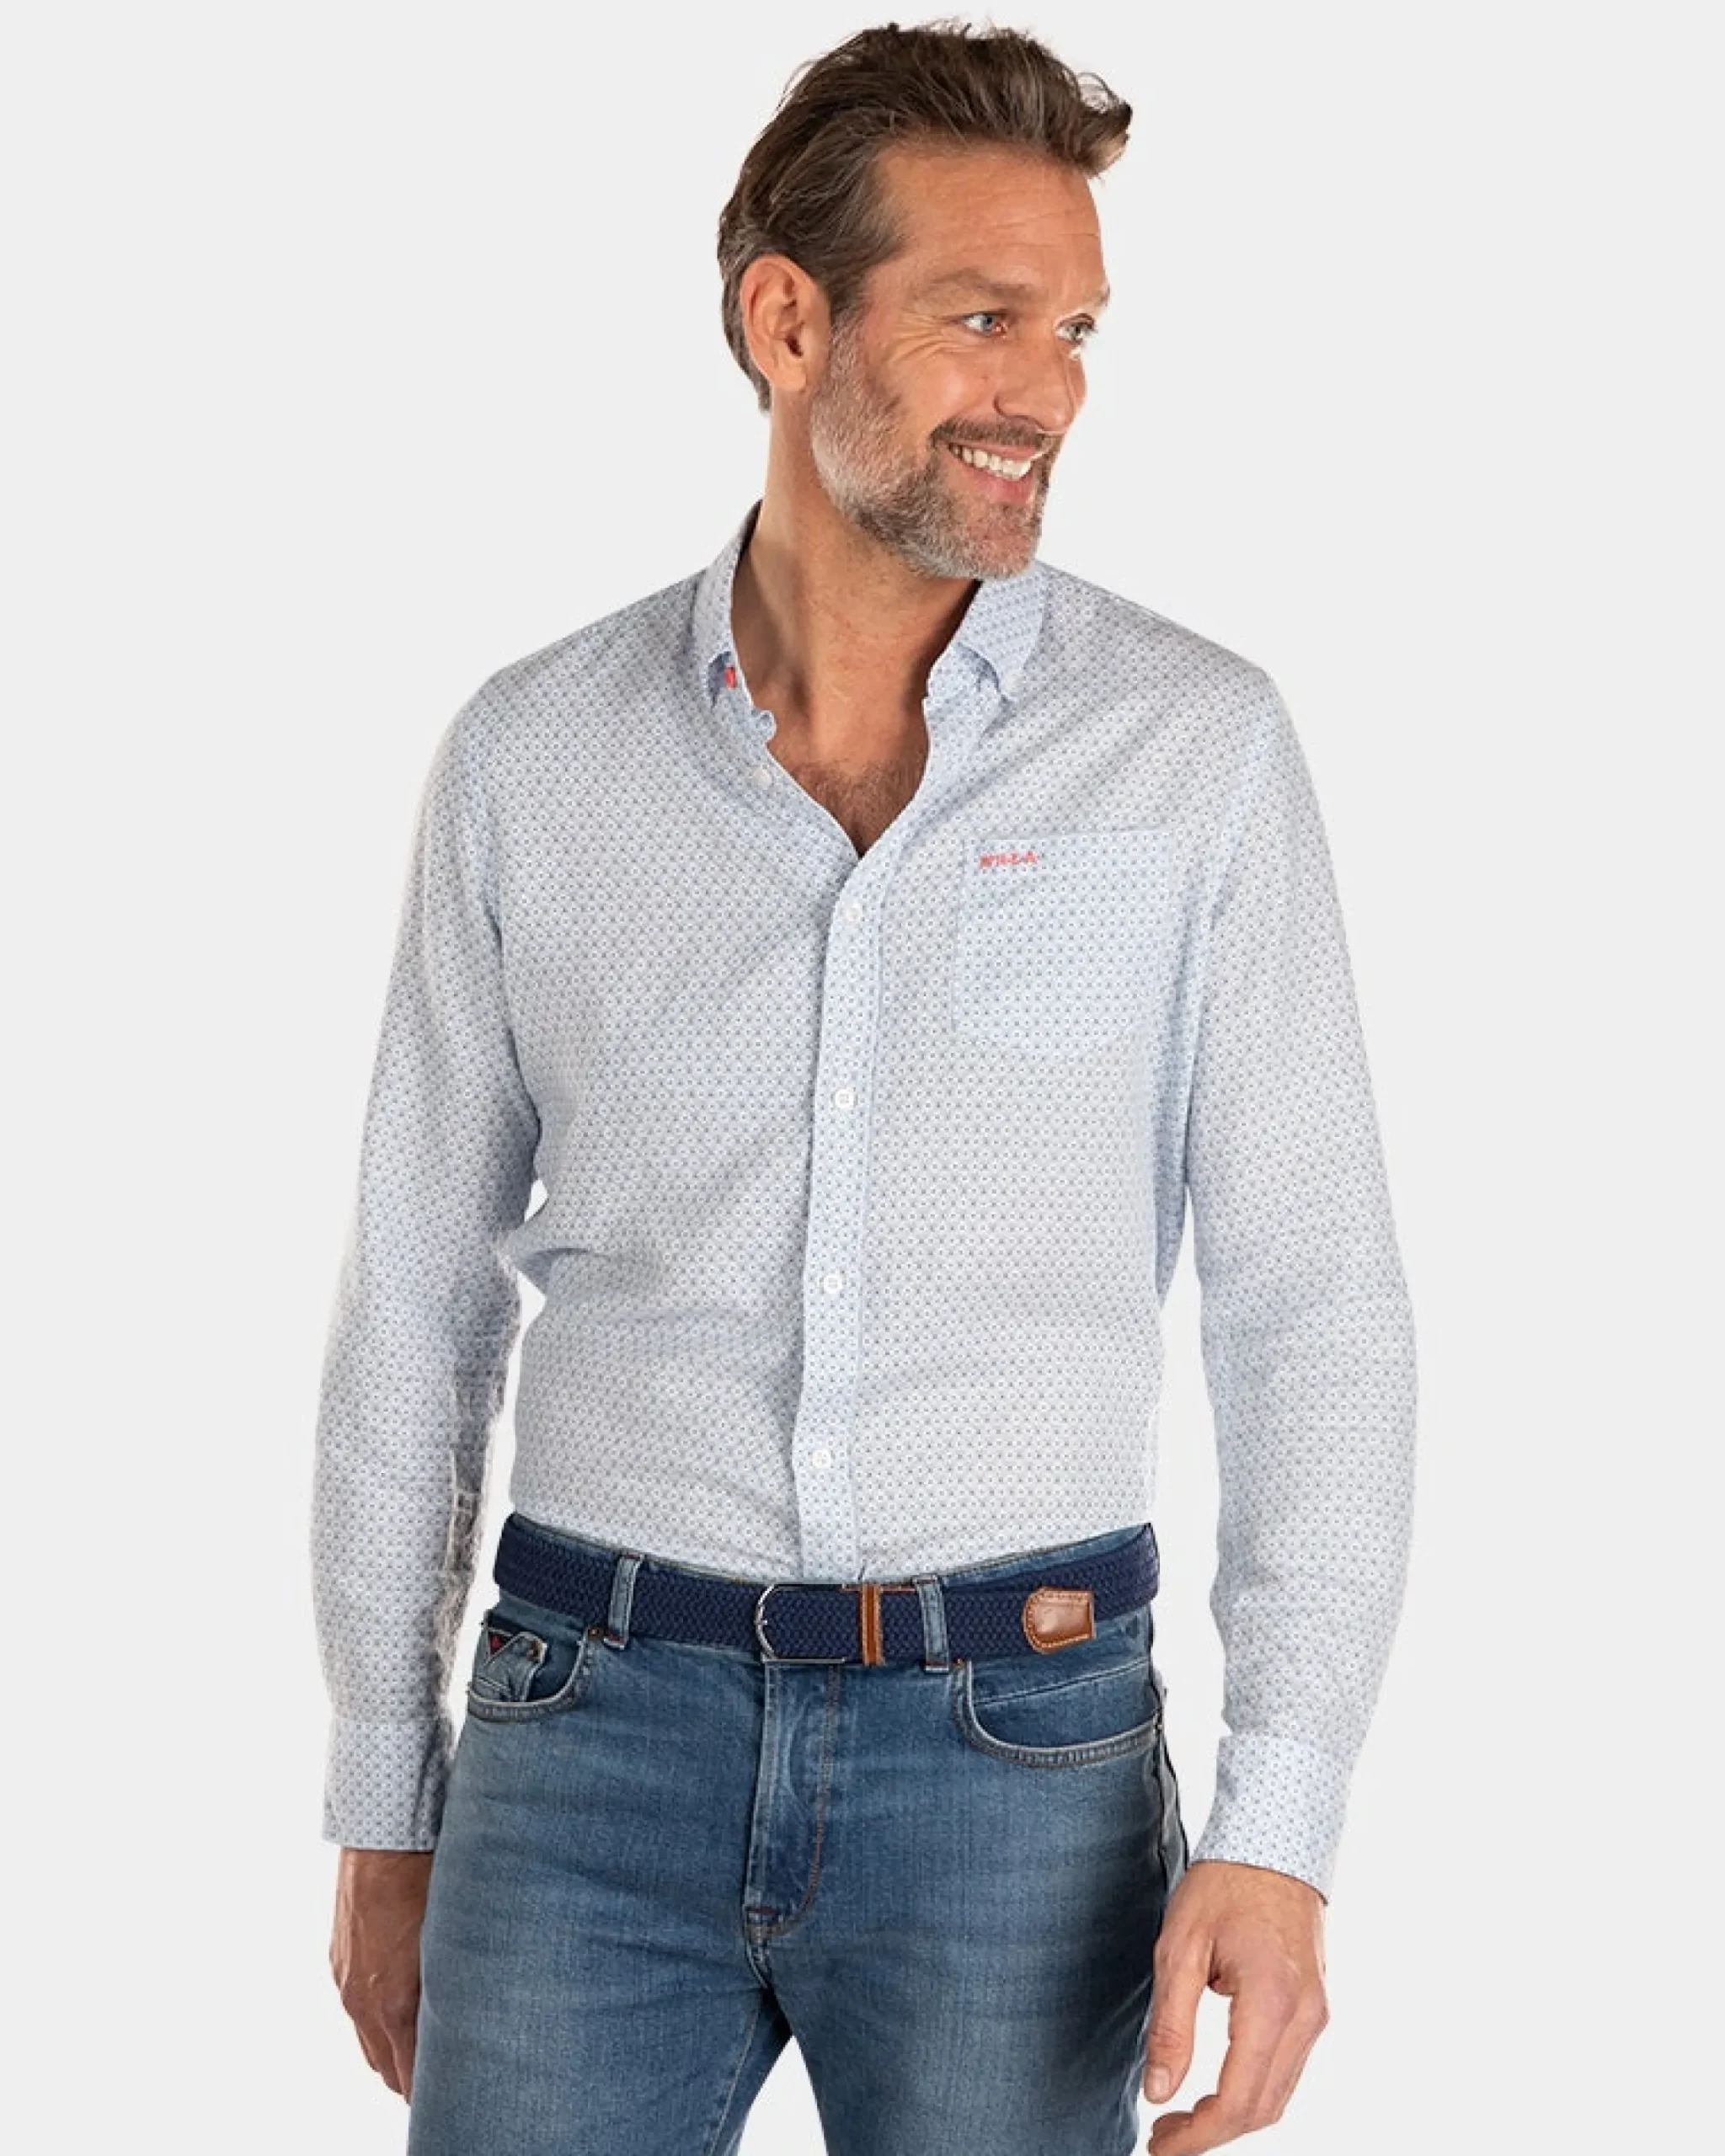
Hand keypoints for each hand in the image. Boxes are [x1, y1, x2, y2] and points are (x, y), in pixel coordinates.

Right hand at [329, 1846, 435, 2100]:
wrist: (386, 1838)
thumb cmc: (431, 1882)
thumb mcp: (456, 1943)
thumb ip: (458, 1991)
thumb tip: (478, 2021)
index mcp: (395, 2005)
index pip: (410, 2079)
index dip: (432, 2092)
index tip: (456, 2091)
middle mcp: (364, 2002)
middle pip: (387, 2071)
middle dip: (415, 2078)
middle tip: (449, 2072)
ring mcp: (347, 1981)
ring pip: (370, 2044)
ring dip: (394, 2051)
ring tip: (427, 2045)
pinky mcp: (340, 1961)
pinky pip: (357, 2010)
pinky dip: (377, 2019)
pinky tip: (402, 2003)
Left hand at [1140, 1857, 1328, 2152]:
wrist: (1274, 1842)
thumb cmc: (1224, 1885)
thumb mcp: (1180, 1948)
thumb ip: (1171, 2025)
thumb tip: (1158, 2093)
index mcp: (1273, 2004)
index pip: (1239, 2101)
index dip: (1198, 2137)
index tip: (1159, 2145)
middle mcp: (1306, 2019)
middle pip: (1263, 2109)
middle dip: (1211, 2134)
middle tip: (1162, 2137)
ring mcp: (1317, 2015)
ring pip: (1278, 2096)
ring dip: (1231, 2117)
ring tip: (1179, 2117)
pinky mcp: (1315, 2009)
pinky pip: (1286, 2070)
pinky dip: (1250, 2091)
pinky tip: (1213, 2087)